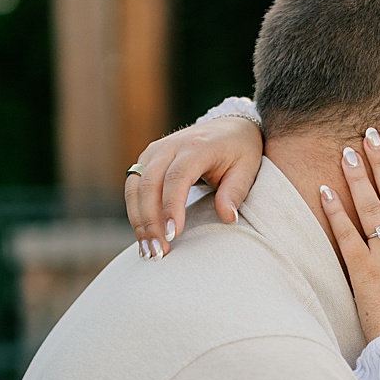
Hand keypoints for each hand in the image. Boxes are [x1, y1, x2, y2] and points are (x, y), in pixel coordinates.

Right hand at [124, 114, 262, 255]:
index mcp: (196, 146)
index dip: (172, 207)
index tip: (172, 235)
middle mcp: (170, 146)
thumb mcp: (247, 169)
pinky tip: (143, 237)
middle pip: (149, 184)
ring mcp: (154, 152)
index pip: (177, 177)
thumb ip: (235, 193)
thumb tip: (227, 218)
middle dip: (150, 221)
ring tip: (148, 251)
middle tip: (159, 252)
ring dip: (138, 221)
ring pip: (135, 188)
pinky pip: (133, 189)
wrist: (228, 127)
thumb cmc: (240, 151)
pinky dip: (135, 214)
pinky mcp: (145, 160)